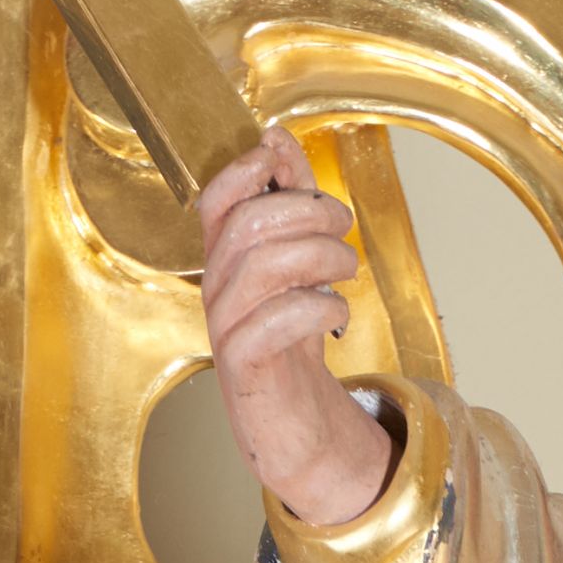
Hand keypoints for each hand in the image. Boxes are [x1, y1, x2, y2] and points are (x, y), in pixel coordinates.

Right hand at [195, 126, 395, 528]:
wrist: (290, 422)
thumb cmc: (290, 341)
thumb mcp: (296, 265)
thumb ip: (290, 205)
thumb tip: (277, 139)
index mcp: (225, 260)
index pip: (215, 201)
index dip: (244, 170)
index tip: (279, 155)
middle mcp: (217, 290)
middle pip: (247, 226)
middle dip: (306, 212)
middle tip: (343, 225)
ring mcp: (226, 328)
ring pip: (261, 267)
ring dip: (319, 256)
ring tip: (347, 267)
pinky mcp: (246, 367)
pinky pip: (273, 321)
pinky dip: (316, 307)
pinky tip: (336, 311)